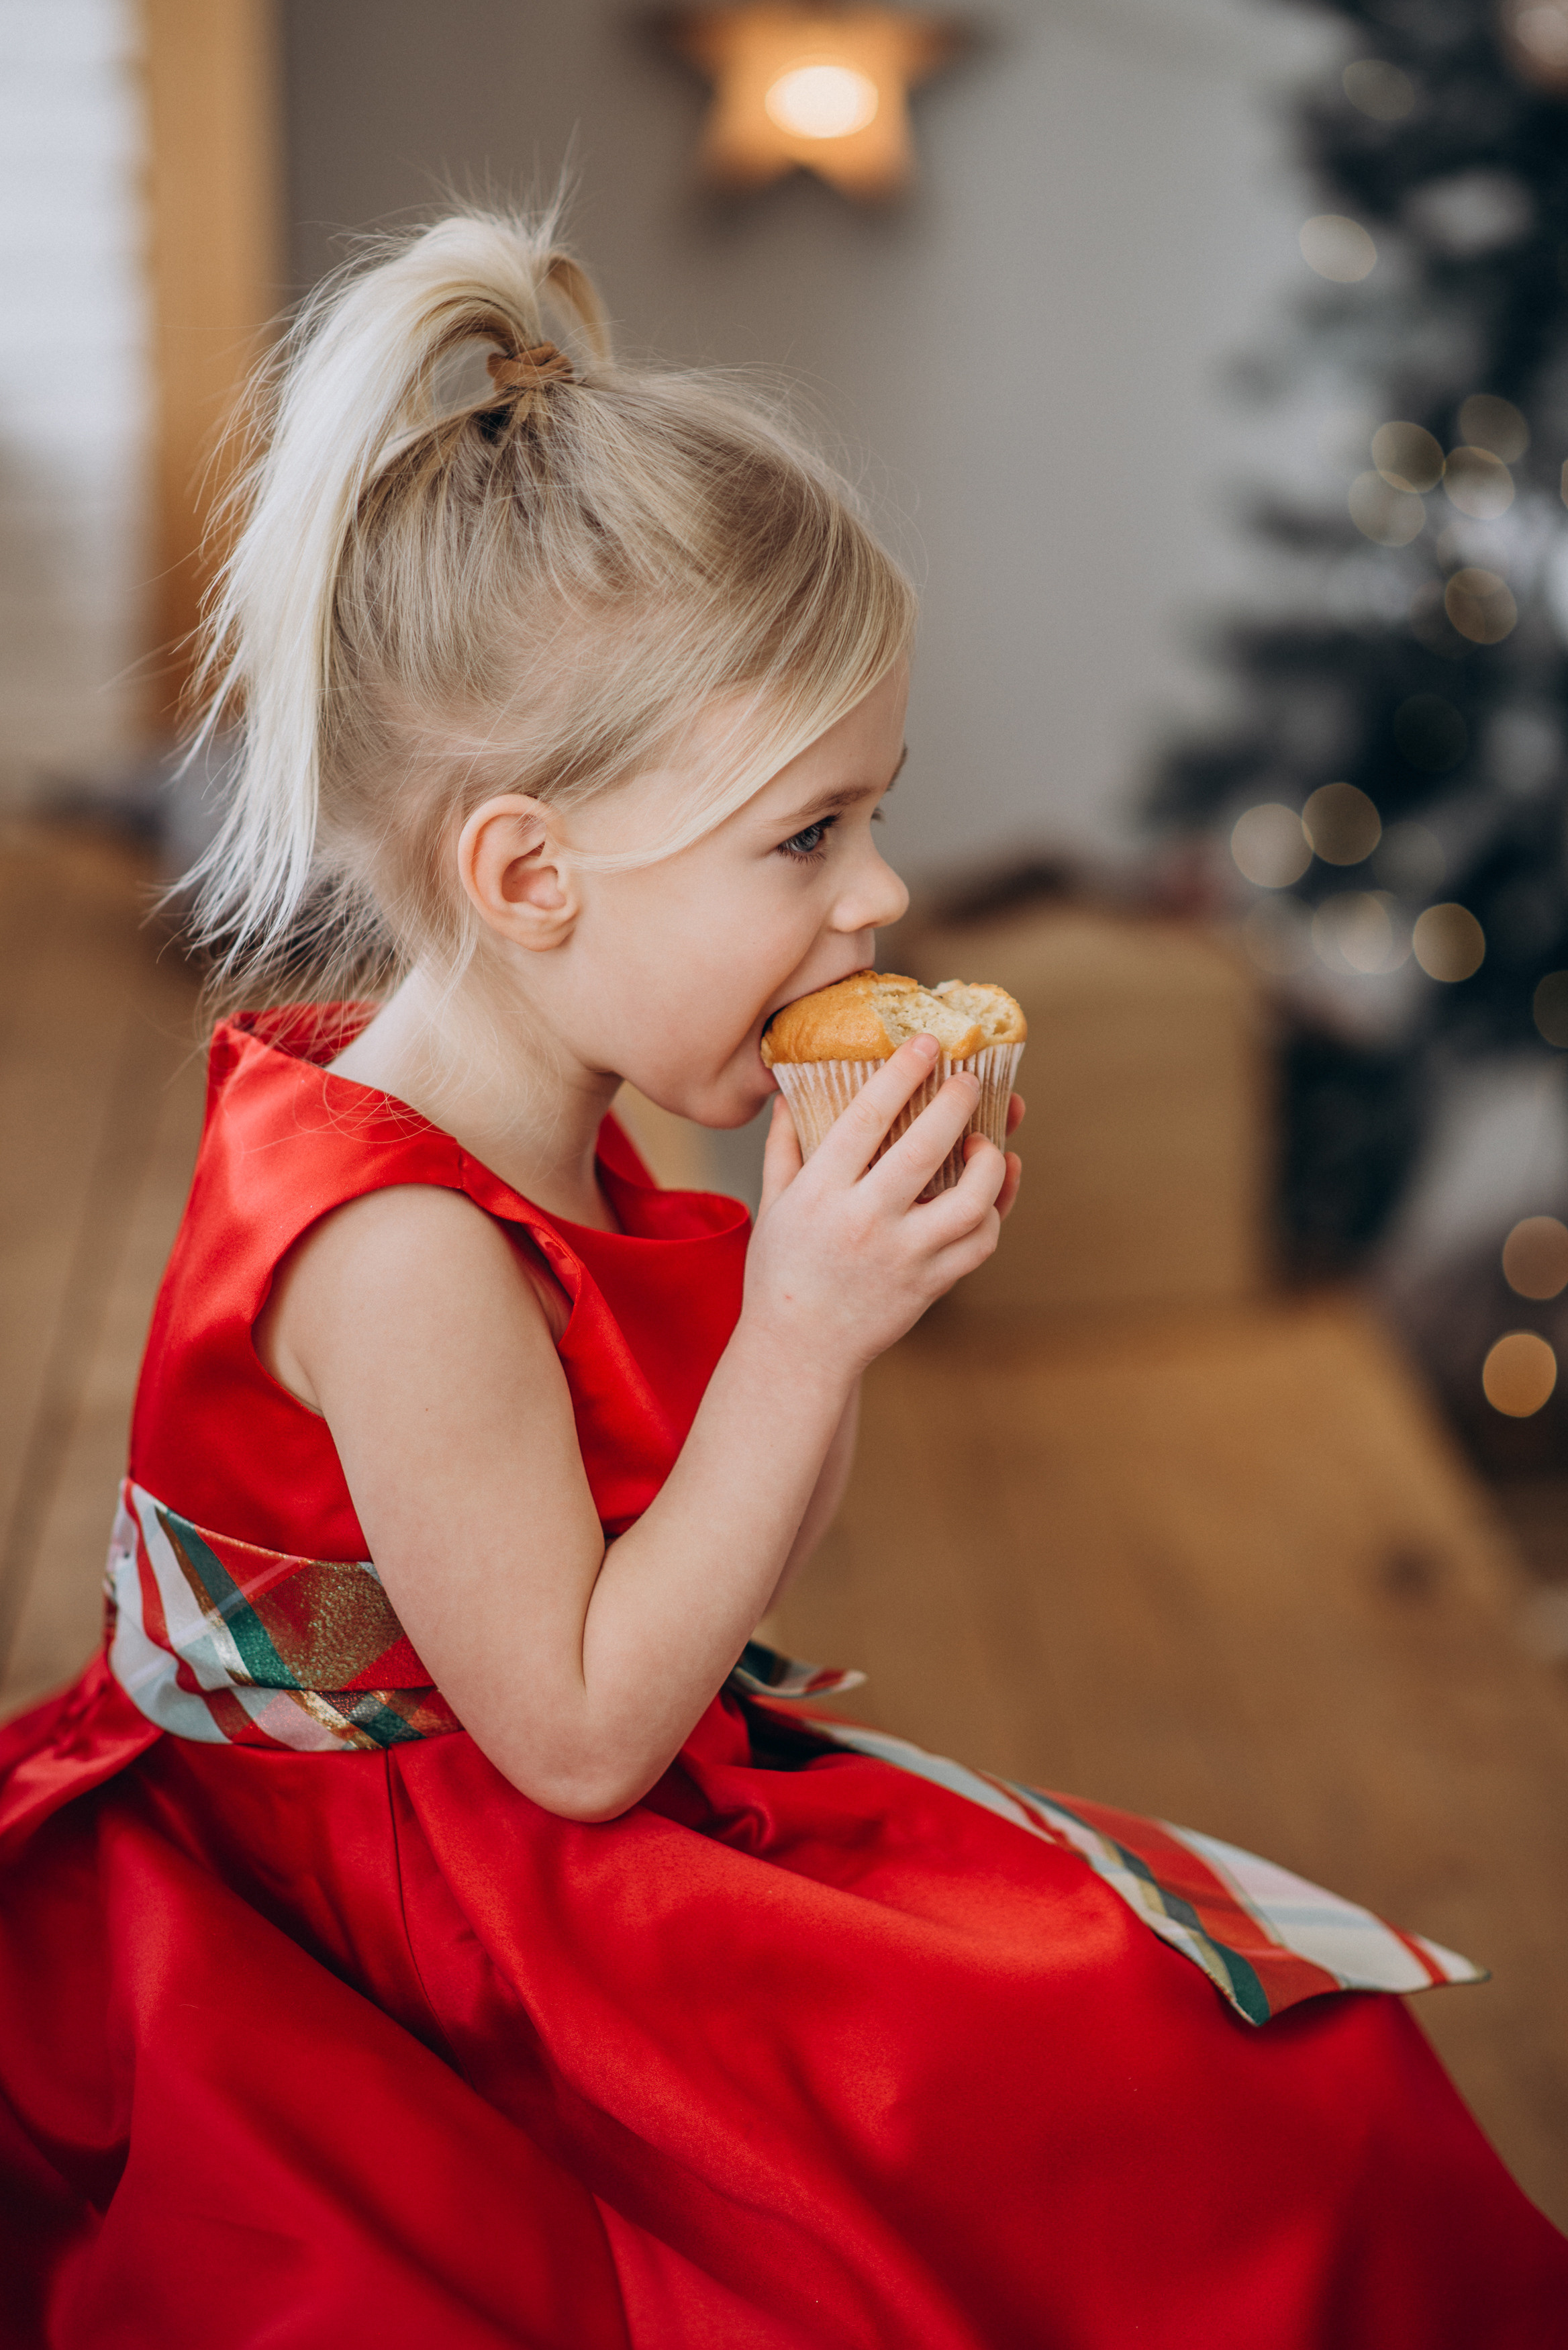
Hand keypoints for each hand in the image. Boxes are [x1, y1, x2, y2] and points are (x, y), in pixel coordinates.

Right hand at [743, 1036, 1010, 1384]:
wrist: (799, 1351)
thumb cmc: (782, 1272)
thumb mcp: (774, 1204)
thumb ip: (784, 1146)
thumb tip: (790, 1091)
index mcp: (821, 1193)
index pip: (867, 1118)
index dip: (902, 1073)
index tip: (927, 1044)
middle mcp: (864, 1221)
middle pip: (926, 1148)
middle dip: (957, 1102)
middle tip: (969, 1080)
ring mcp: (903, 1256)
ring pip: (971, 1201)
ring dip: (991, 1163)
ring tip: (986, 1144)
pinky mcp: (930, 1285)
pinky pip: (980, 1243)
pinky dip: (996, 1211)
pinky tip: (992, 1189)